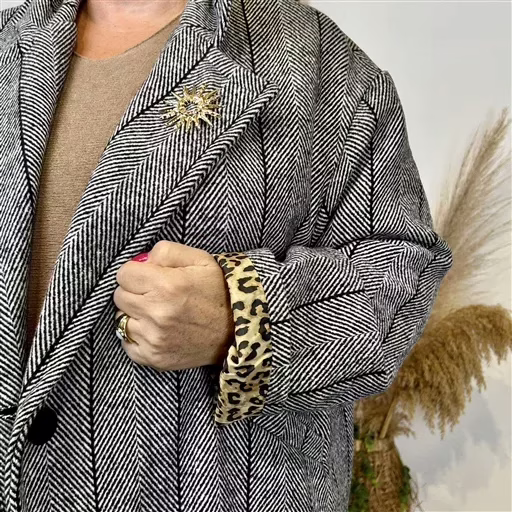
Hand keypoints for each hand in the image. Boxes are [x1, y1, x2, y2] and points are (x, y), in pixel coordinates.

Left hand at [113, 240, 234, 371]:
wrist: (238, 329)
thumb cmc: (218, 291)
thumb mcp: (200, 259)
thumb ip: (166, 251)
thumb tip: (142, 261)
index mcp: (166, 285)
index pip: (123, 274)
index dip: (136, 272)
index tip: (149, 276)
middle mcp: (157, 313)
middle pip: (120, 296)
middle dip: (135, 291)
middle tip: (155, 294)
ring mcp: (154, 339)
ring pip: (121, 320)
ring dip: (135, 314)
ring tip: (157, 312)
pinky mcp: (154, 358)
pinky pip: (126, 343)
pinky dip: (137, 336)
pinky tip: (156, 330)